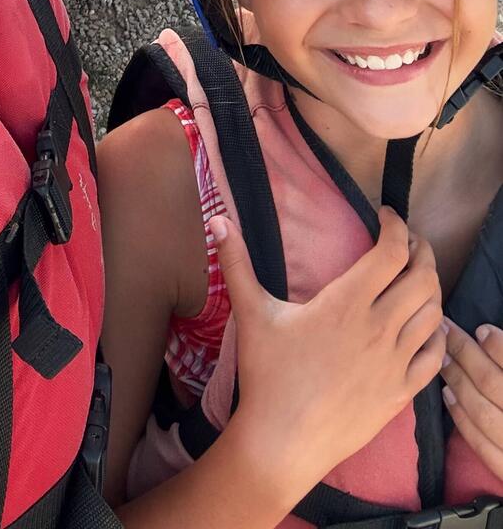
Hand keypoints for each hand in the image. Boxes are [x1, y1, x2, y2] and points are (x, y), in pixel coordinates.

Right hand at [213, 209, 445, 494]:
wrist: (284, 440)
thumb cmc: (267, 374)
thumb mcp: (250, 312)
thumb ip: (236, 262)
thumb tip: (217, 219)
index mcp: (347, 303)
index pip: (391, 253)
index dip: (397, 227)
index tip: (386, 216)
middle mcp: (380, 328)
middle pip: (423, 278)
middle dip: (422, 251)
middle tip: (410, 241)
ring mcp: (396, 362)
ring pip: (434, 314)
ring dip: (432, 289)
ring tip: (419, 277)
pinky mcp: (402, 392)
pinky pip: (435, 355)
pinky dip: (438, 333)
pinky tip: (427, 326)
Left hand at [442, 319, 502, 475]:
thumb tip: (495, 338)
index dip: (500, 348)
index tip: (483, 329)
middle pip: (495, 385)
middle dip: (467, 354)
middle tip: (447, 330)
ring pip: (484, 413)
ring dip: (459, 382)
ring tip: (444, 358)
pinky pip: (483, 446)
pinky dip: (462, 420)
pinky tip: (448, 397)